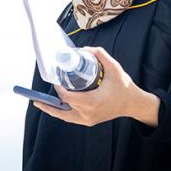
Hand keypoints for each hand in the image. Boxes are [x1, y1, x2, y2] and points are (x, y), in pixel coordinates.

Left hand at [33, 46, 159, 126]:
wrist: (133, 103)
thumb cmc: (124, 86)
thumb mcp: (114, 67)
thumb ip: (100, 55)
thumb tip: (84, 49)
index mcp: (92, 101)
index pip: (68, 97)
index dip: (58, 89)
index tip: (55, 80)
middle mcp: (88, 114)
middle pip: (62, 109)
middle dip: (50, 101)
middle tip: (37, 98)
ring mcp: (88, 120)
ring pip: (65, 116)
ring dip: (52, 110)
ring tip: (40, 103)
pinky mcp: (89, 121)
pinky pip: (71, 118)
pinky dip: (62, 113)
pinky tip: (56, 106)